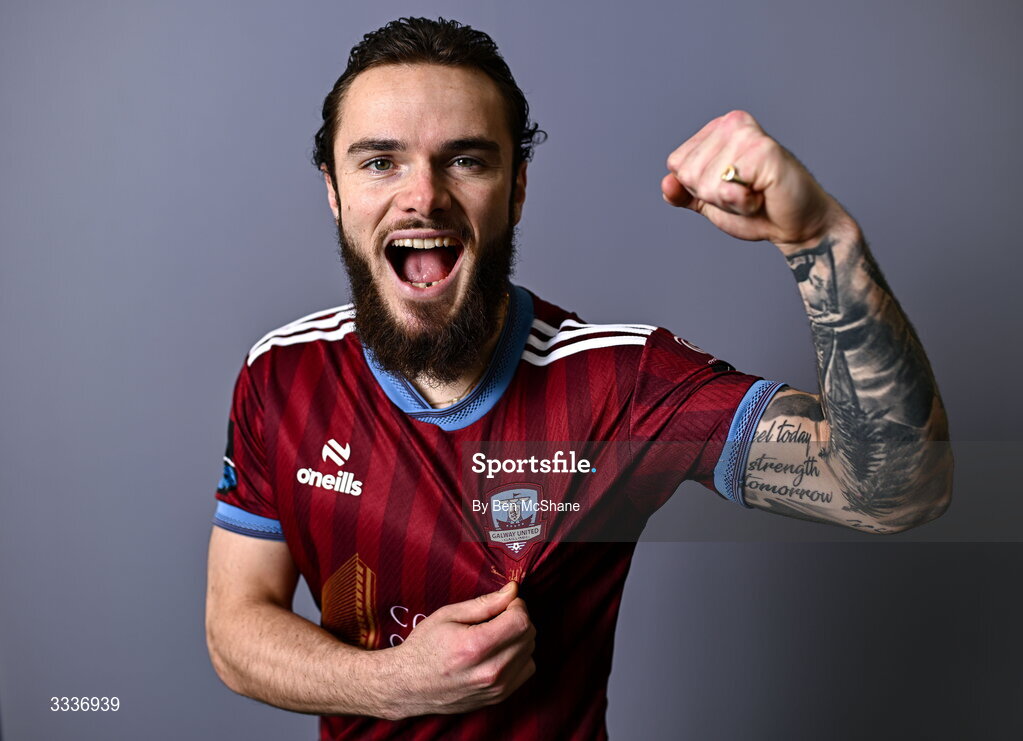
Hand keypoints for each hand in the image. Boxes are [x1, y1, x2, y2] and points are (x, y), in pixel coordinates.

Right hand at [390, 582, 535, 717]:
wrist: (408, 686)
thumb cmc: (425, 647)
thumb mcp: (449, 615)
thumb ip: (485, 603)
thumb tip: (513, 590)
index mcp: (475, 647)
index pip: (521, 622)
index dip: (517, 606)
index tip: (506, 603)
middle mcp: (490, 672)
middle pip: (528, 636)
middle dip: (518, 619)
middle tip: (497, 617)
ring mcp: (496, 689)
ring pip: (530, 652)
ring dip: (519, 638)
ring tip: (495, 635)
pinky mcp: (498, 698)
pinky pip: (526, 670)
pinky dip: (518, 657)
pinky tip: (498, 652)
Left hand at [661, 110, 847, 253]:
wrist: (794, 224)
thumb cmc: (757, 209)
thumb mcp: (710, 202)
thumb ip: (684, 193)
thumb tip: (666, 184)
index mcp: (716, 129)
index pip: (677, 164)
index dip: (698, 189)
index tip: (729, 187)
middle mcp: (731, 123)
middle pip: (688, 174)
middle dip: (713, 196)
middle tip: (744, 192)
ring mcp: (748, 134)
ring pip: (705, 183)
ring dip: (729, 201)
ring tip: (754, 193)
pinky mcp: (764, 150)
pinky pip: (727, 188)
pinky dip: (742, 204)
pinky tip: (761, 194)